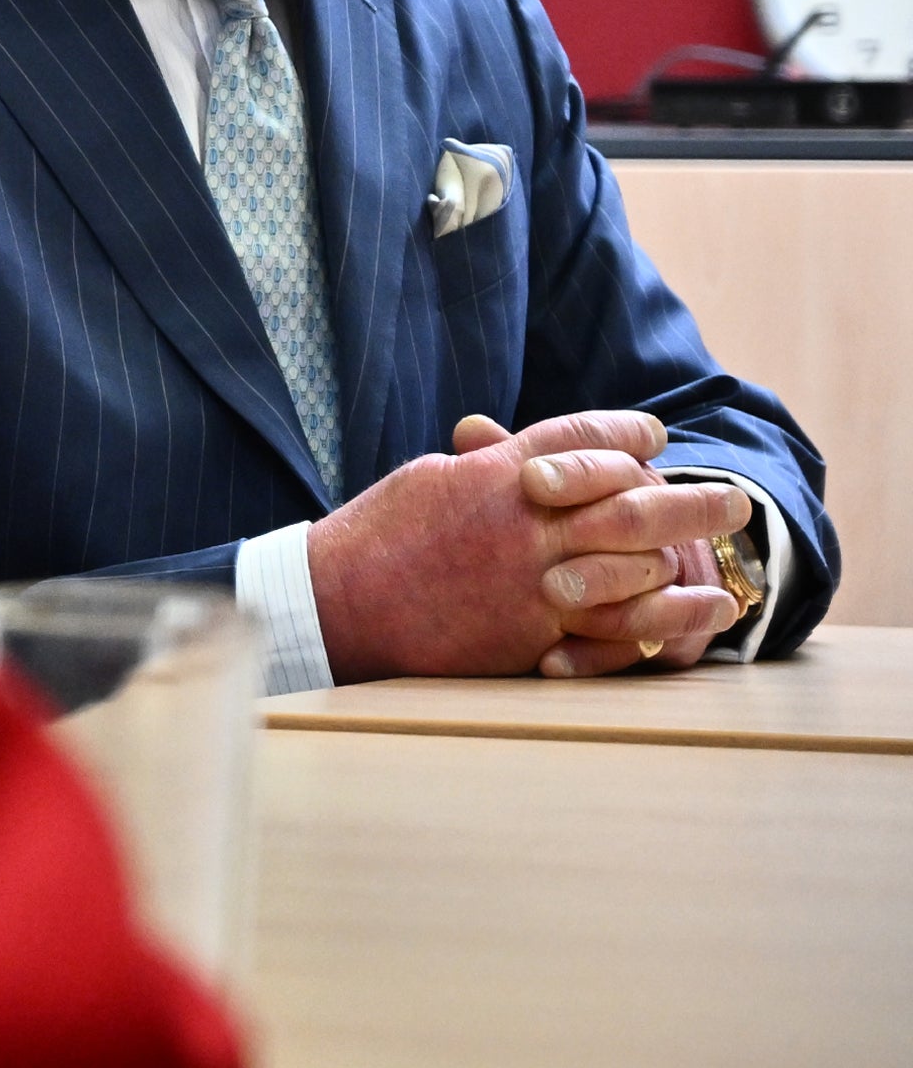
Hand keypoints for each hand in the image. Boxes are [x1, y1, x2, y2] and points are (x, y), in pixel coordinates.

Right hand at [302, 411, 744, 682]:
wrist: (338, 604)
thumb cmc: (376, 537)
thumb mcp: (431, 478)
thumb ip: (488, 464)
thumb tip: (519, 447)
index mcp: (497, 473)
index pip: (582, 439)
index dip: (627, 434)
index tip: (655, 437)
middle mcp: (525, 521)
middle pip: (630, 499)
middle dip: (689, 502)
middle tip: (730, 503)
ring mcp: (532, 579)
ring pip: (635, 561)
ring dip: (681, 558)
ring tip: (717, 561)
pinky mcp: (533, 632)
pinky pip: (619, 625)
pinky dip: (667, 616)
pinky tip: (698, 609)